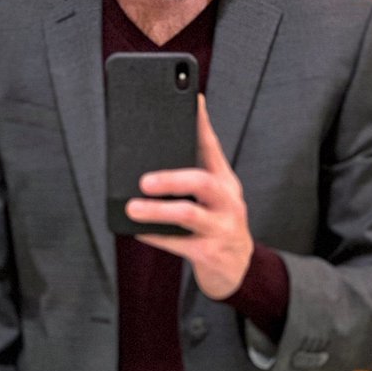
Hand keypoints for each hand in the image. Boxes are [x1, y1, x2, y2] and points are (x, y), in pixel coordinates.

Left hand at [126, 95, 253, 299]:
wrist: (239, 268)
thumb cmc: (218, 226)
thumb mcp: (214, 198)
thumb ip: (194, 173)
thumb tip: (156, 153)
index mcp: (225, 183)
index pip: (213, 148)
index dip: (202, 124)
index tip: (192, 102)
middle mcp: (228, 202)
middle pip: (203, 183)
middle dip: (172, 179)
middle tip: (144, 181)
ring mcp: (222, 228)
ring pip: (188, 216)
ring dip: (157, 212)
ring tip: (133, 208)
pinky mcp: (211, 253)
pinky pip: (179, 243)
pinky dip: (156, 237)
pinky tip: (138, 231)